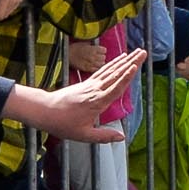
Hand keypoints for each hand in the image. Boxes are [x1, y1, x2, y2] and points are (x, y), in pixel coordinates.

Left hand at [6, 47, 147, 142]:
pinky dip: (113, 63)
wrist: (44, 110)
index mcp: (97, 102)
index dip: (126, 77)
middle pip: (116, 74)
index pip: (115, 88)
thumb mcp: (83, 135)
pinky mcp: (87, 83)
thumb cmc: (63, 124)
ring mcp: (91, 85)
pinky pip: (103, 71)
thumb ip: (103, 136)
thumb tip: (122, 137)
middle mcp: (95, 90)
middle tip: (144, 52)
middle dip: (132, 63)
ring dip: (125, 60)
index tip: (136, 66)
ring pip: (111, 70)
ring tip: (136, 52)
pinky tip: (120, 59)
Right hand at [66, 36, 105, 76]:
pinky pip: (96, 69)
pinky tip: (94, 66)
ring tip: (97, 61)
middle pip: (103, 57)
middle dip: (101, 56)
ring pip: (101, 64)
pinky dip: (96, 68)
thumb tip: (96, 46)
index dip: (102, 50)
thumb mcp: (84, 43)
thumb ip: (92, 45)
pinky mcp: (87, 68)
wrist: (67, 54)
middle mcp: (93, 56)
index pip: (104, 50)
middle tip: (98, 56)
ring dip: (100, 62)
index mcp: (93, 49)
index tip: (100, 50)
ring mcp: (90, 63)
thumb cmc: (74, 48)